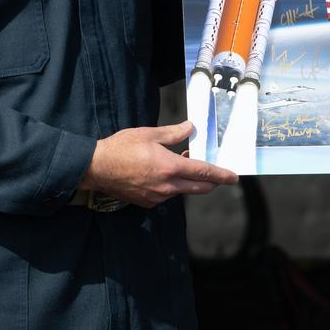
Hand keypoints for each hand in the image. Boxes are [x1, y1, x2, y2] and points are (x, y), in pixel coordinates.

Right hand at [79, 122, 237, 207]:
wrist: (96, 168)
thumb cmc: (121, 148)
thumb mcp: (150, 134)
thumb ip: (174, 133)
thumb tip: (191, 127)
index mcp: (171, 168)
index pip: (204, 173)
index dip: (221, 174)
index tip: (234, 177)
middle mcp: (167, 187)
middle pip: (199, 187)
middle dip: (211, 181)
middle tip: (216, 172)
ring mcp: (157, 197)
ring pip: (183, 191)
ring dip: (189, 180)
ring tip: (182, 161)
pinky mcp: (147, 202)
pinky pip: (168, 195)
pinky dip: (173, 185)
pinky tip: (164, 173)